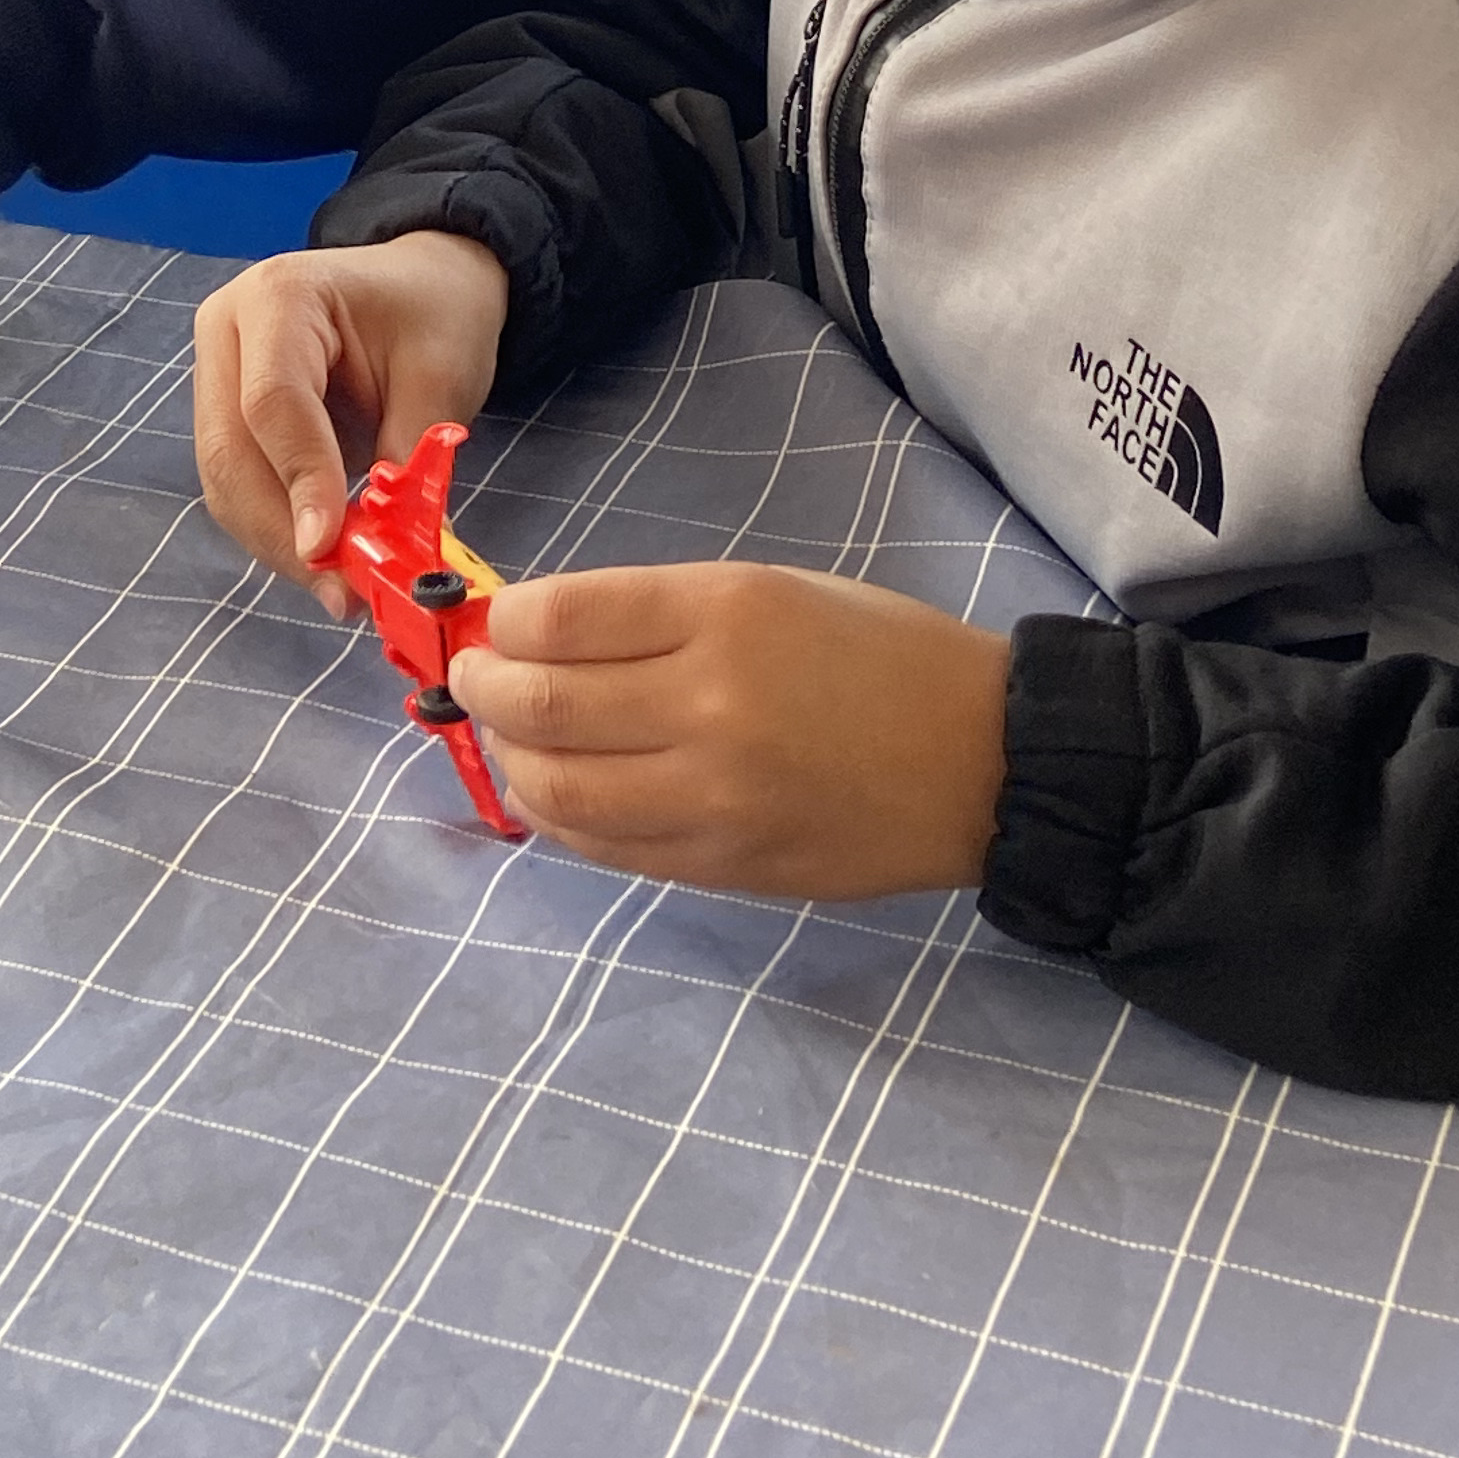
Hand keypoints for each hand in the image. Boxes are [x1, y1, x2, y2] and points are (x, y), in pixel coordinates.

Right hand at [193, 232, 509, 601]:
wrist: (421, 287)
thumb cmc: (436, 315)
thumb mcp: (440, 377)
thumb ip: (404, 460)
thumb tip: (381, 554)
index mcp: (279, 296)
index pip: (272, 401)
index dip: (299, 481)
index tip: (332, 551)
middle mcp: (227, 329)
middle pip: (230, 451)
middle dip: (283, 532)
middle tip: (343, 593)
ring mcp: (216, 371)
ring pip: (224, 481)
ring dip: (278, 542)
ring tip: (343, 588)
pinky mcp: (225, 411)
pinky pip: (238, 485)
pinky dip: (278, 530)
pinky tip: (326, 560)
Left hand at [450, 563, 1012, 900]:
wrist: (984, 762)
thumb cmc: (879, 655)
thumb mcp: (771, 590)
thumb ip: (657, 614)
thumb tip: (540, 634)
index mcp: (727, 612)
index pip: (563, 618)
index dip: (504, 622)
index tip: (494, 622)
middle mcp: (711, 704)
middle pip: (544, 705)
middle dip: (484, 688)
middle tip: (474, 677)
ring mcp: (715, 797)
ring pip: (559, 790)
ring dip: (511, 760)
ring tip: (511, 737)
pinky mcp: (723, 867)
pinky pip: (606, 849)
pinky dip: (560, 820)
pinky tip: (556, 793)